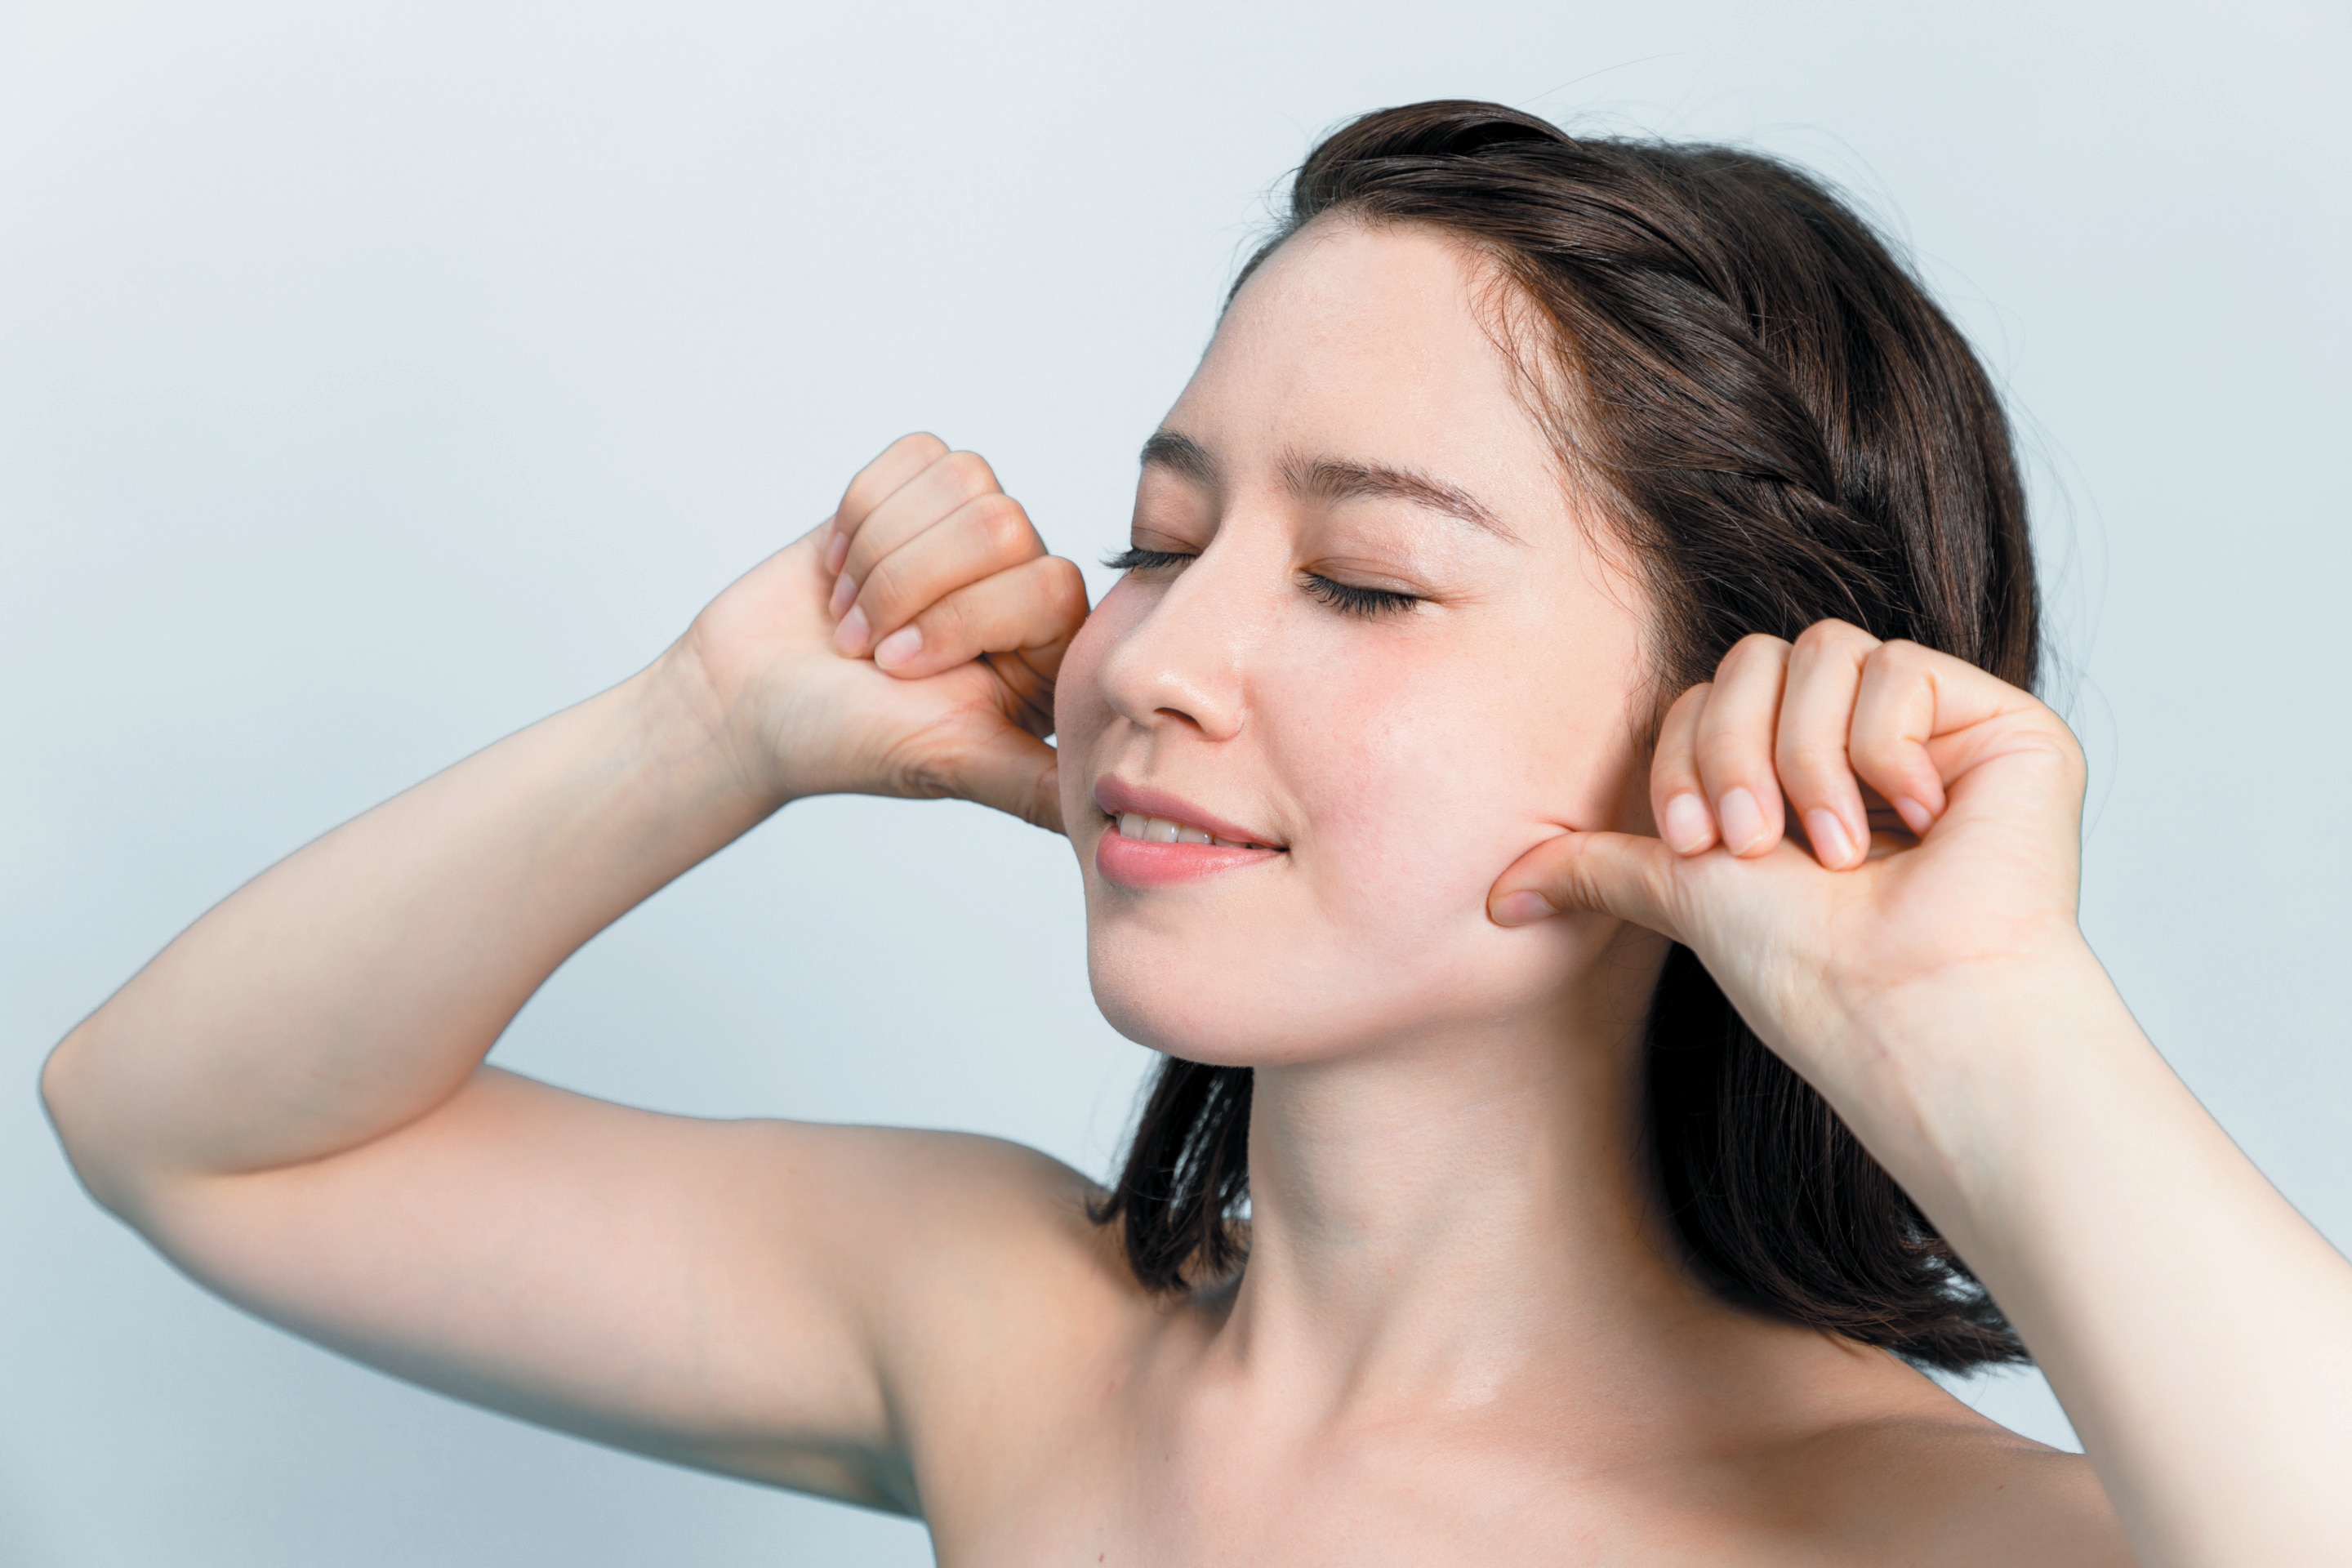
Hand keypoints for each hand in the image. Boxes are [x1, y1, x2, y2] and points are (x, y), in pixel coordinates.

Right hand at [668, 434, 1088, 829]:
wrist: (740, 703)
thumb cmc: (841, 742)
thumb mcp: (952, 762)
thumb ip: (1039, 783)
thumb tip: (1125, 821)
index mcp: (1051, 656)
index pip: (1048, 582)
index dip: (962, 618)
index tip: (898, 674)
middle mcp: (1023, 590)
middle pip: (1003, 522)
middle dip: (910, 584)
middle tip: (867, 648)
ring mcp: (971, 542)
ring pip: (964, 479)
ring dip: (880, 550)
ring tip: (852, 613)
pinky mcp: (917, 499)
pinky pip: (919, 454)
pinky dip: (861, 509)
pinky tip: (840, 568)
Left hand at [1488, 620, 2091, 1090]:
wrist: (1905, 1006)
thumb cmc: (1806, 971)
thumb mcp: (1682, 894)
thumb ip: (1601, 865)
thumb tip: (1494, 896)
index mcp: (1794, 778)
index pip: (1711, 697)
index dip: (1686, 758)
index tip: (1699, 849)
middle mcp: (1864, 746)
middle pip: (1756, 659)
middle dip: (1733, 751)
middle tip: (1753, 844)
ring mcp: (1937, 732)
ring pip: (1824, 651)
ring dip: (1805, 758)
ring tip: (1832, 850)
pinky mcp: (2004, 728)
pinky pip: (1901, 666)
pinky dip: (1885, 749)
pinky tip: (1918, 823)